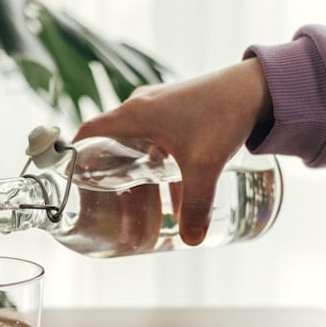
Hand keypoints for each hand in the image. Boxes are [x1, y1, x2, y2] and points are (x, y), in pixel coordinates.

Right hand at [74, 58, 271, 245]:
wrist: (256, 86)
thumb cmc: (223, 116)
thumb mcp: (204, 166)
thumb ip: (196, 204)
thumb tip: (191, 240)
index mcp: (134, 114)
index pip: (88, 130)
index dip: (74, 151)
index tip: (69, 172)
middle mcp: (140, 105)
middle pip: (109, 136)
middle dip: (105, 165)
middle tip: (104, 191)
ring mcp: (158, 104)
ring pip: (132, 135)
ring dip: (130, 160)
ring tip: (135, 187)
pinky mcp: (175, 106)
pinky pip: (151, 131)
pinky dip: (151, 152)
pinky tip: (166, 173)